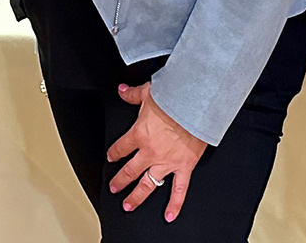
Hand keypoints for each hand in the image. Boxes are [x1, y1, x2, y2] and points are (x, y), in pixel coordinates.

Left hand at [106, 83, 207, 222]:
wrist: (195, 106)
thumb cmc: (174, 99)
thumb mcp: (148, 93)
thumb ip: (132, 94)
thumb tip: (122, 90)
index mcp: (140, 134)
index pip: (121, 147)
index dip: (114, 153)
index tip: (111, 157)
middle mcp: (150, 152)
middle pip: (130, 171)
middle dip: (120, 180)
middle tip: (114, 187)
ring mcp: (166, 162)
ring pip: (148, 184)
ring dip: (137, 196)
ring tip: (129, 204)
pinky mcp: (184, 167)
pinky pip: (178, 190)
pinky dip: (175, 204)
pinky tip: (169, 214)